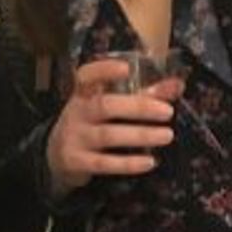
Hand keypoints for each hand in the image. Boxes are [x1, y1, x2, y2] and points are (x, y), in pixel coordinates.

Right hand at [44, 56, 178, 199]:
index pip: (86, 76)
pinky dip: (128, 163)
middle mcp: (77, 112)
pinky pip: (103, 163)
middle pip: (105, 106)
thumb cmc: (91, 124)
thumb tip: (177, 85)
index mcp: (83, 93)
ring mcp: (74, 137)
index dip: (104, 70)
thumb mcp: (109, 105)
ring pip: (107, 135)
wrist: (54, 156)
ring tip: (167, 135)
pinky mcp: (76, 162)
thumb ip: (143, 94)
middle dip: (138, 107)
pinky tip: (149, 162)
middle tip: (167, 112)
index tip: (127, 68)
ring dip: (139, 135)